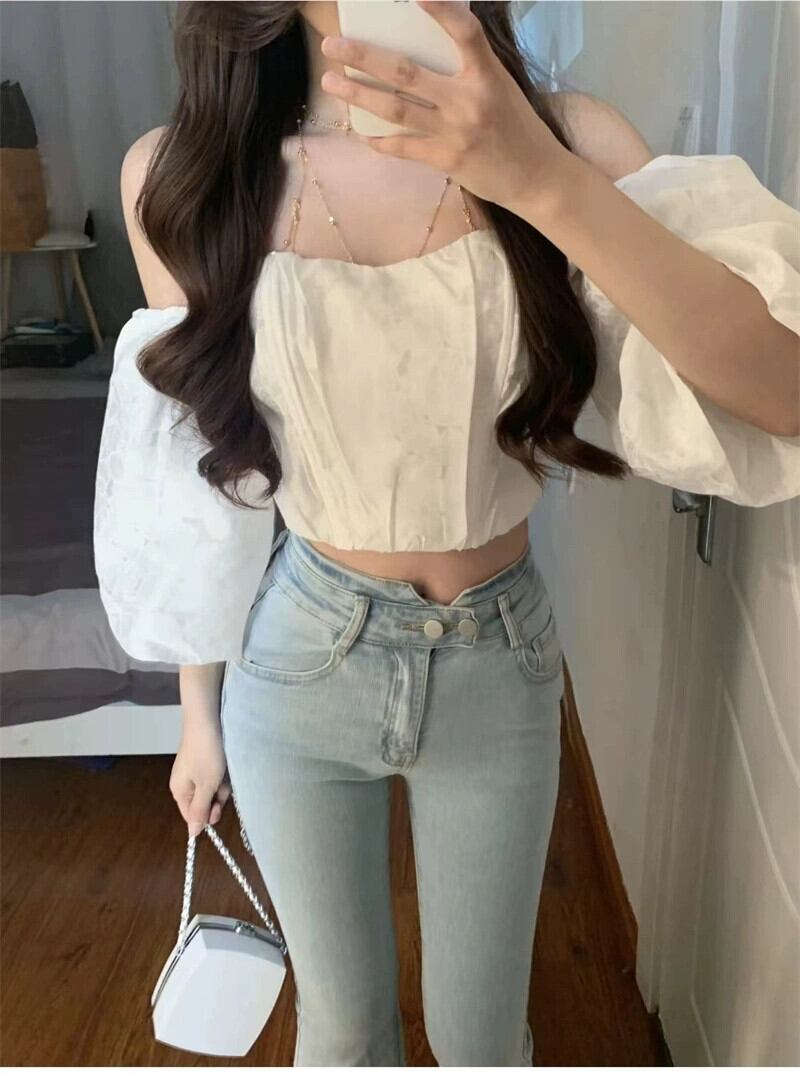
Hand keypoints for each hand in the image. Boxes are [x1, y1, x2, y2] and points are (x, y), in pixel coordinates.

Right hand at [169, 715, 230, 837]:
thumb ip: (199, 811)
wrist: (207, 721)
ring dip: (221, 785)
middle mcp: (184, 783)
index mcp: (179, 792)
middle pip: (203, 803)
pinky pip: (215, 776)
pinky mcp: (204, 761)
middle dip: (217, 798)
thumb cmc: (206, 755)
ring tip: (224, 771)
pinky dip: (222, 773)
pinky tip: (224, 764)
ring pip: (212, 789)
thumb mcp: (205, 786)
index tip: (219, 808)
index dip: (207, 816)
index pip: (192, 817)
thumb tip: (192, 834)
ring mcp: (194, 771)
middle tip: (222, 785)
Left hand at [319, 0, 568, 210]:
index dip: (440, 10)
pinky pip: (405, 147)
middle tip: (332, 44)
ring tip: (331, 82)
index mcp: (488, 75)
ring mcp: (456, 132)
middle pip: (406, 72)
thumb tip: (429, 47)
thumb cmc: (517, 128)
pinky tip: (363, 133)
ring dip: (359, 95)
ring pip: (396, 109)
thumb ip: (470, 69)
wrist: (536, 178)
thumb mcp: (501, 88)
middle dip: (364, 56)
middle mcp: (470, 101)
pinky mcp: (448, 160)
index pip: (465, 33)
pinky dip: (382, 141)